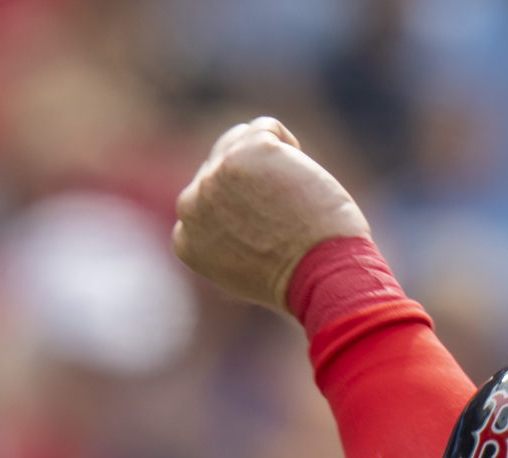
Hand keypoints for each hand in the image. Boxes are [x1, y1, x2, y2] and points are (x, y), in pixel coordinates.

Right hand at [173, 116, 370, 313]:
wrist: (321, 275)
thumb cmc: (297, 279)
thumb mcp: (242, 268)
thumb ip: (223, 236)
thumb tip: (232, 205)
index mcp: (186, 239)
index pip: (202, 201)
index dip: (237, 204)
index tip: (266, 225)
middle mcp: (192, 204)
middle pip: (216, 167)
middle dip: (249, 179)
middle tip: (284, 209)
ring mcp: (217, 175)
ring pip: (236, 140)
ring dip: (265, 157)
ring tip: (293, 189)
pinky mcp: (249, 150)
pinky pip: (267, 128)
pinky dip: (288, 145)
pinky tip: (304, 174)